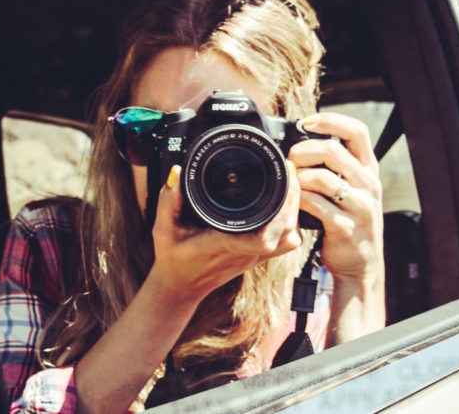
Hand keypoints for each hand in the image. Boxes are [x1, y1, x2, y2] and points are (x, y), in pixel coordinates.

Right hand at [145, 163, 303, 302]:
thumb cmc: (173, 257)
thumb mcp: (163, 228)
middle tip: (287, 172)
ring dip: (295, 212)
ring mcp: (254, 256)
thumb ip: (168, 201)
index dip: (280, 212)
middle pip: (286, 232)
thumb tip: (177, 173)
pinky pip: (286, 242)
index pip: (263, 237)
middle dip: (293, 201)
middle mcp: (245, 252)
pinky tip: (285, 206)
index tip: (282, 182)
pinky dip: (292, 224)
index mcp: (224, 244)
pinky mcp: (258, 256)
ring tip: (289, 185)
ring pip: (290, 238)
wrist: (181, 286)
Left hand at [288, 113, 384, 286]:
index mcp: (369, 170)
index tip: (307, 123)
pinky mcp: (346, 227)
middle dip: (303, 151)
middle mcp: (369, 185)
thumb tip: (303, 142)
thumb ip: (337, 167)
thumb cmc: (349, 222)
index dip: (331, 121)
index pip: (357, 131)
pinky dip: (299, 200)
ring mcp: (360, 206)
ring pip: (322, 177)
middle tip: (290, 159)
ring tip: (291, 183)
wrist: (361, 265)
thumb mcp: (352, 190)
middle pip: (333, 151)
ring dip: (298, 177)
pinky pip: (315, 205)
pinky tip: (294, 202)